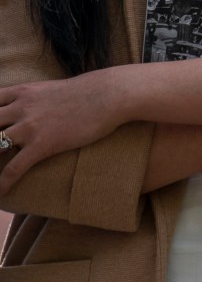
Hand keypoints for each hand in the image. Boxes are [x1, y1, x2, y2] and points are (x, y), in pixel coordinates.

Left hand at [0, 68, 133, 196]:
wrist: (111, 95)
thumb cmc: (91, 90)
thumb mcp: (54, 88)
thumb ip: (38, 97)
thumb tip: (40, 106)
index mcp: (22, 92)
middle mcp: (20, 108)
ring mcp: (29, 127)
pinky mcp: (42, 144)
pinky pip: (14, 168)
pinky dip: (3, 182)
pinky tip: (1, 192)